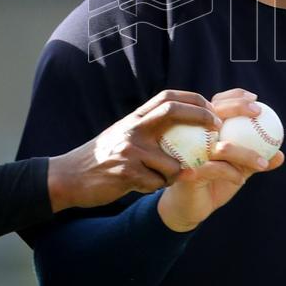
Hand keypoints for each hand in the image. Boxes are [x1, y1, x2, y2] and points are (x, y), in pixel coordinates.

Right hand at [47, 90, 221, 211]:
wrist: (67, 178)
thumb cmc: (101, 158)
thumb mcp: (123, 135)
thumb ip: (148, 128)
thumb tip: (182, 121)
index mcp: (134, 118)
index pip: (168, 98)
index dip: (193, 100)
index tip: (212, 108)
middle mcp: (132, 129)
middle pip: (172, 112)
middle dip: (200, 117)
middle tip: (217, 128)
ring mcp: (129, 150)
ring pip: (172, 162)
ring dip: (175, 173)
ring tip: (162, 178)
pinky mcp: (126, 174)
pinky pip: (157, 184)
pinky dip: (157, 187)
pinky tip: (143, 187)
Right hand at [157, 88, 284, 231]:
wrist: (190, 208)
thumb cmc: (214, 183)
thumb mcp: (237, 169)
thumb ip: (256, 159)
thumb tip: (280, 155)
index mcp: (204, 130)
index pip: (217, 104)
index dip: (234, 96)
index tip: (255, 99)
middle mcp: (194, 136)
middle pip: (214, 114)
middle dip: (237, 108)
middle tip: (258, 113)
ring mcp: (189, 152)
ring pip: (222, 146)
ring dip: (246, 154)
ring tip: (263, 164)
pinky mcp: (188, 171)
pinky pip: (215, 168)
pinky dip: (232, 173)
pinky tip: (241, 181)